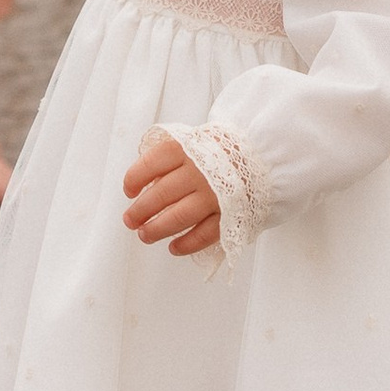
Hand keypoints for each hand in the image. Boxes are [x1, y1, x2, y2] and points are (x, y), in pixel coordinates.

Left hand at [122, 127, 221, 256]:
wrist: (260, 157)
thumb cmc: (220, 152)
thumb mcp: (193, 143)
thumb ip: (169, 159)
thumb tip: (143, 182)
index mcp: (188, 149)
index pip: (152, 163)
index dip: (134, 178)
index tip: (129, 190)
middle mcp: (200, 171)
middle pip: (161, 194)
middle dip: (140, 210)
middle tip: (130, 220)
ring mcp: (215, 195)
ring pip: (179, 217)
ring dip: (158, 229)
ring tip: (145, 235)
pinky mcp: (230, 214)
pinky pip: (205, 234)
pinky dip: (187, 244)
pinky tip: (174, 247)